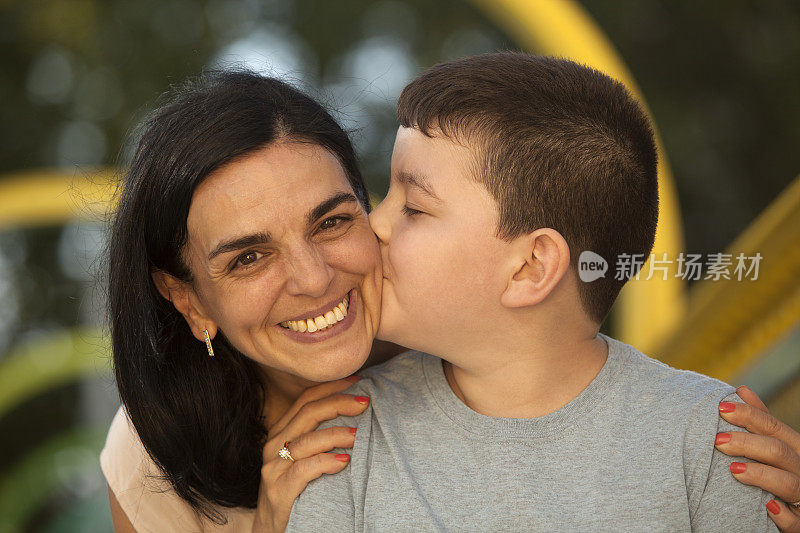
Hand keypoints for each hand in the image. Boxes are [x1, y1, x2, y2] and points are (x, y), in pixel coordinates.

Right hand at [251, 378, 368, 531]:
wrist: (272, 529)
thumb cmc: (297, 489)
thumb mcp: (305, 457)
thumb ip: (321, 436)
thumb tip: (356, 413)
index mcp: (281, 432)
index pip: (306, 399)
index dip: (331, 388)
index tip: (358, 381)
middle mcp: (274, 445)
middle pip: (308, 413)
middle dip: (339, 404)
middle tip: (364, 404)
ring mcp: (273, 468)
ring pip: (306, 440)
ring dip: (336, 434)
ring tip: (359, 435)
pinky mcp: (278, 490)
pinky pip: (303, 469)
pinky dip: (325, 462)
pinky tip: (344, 462)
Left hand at [715, 385, 799, 531]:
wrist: (795, 510)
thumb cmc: (779, 471)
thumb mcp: (774, 444)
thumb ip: (761, 421)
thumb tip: (742, 390)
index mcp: (795, 448)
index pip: (773, 426)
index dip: (748, 415)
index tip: (720, 408)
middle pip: (779, 451)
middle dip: (747, 443)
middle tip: (717, 441)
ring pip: (789, 484)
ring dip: (761, 475)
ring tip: (734, 470)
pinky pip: (797, 522)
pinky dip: (785, 516)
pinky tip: (768, 508)